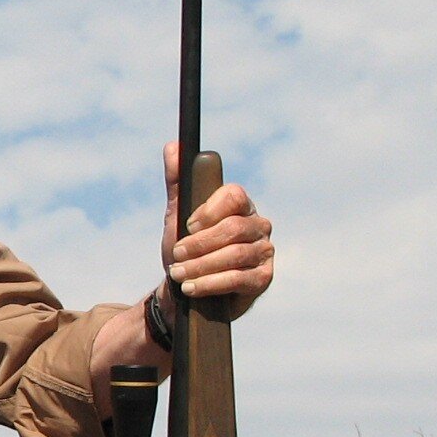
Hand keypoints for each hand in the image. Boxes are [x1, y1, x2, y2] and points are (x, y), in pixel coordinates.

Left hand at [160, 140, 273, 317]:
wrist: (188, 291)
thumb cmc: (186, 249)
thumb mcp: (178, 214)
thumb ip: (178, 182)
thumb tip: (173, 146)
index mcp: (240, 205)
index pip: (234, 195)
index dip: (210, 210)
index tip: (188, 225)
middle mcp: (258, 225)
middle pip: (233, 228)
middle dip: (199, 244)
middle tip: (176, 255)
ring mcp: (263, 252)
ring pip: (235, 254)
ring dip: (201, 266)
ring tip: (178, 274)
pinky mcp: (263, 278)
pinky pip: (239, 278)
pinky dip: (211, 283)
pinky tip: (191, 288)